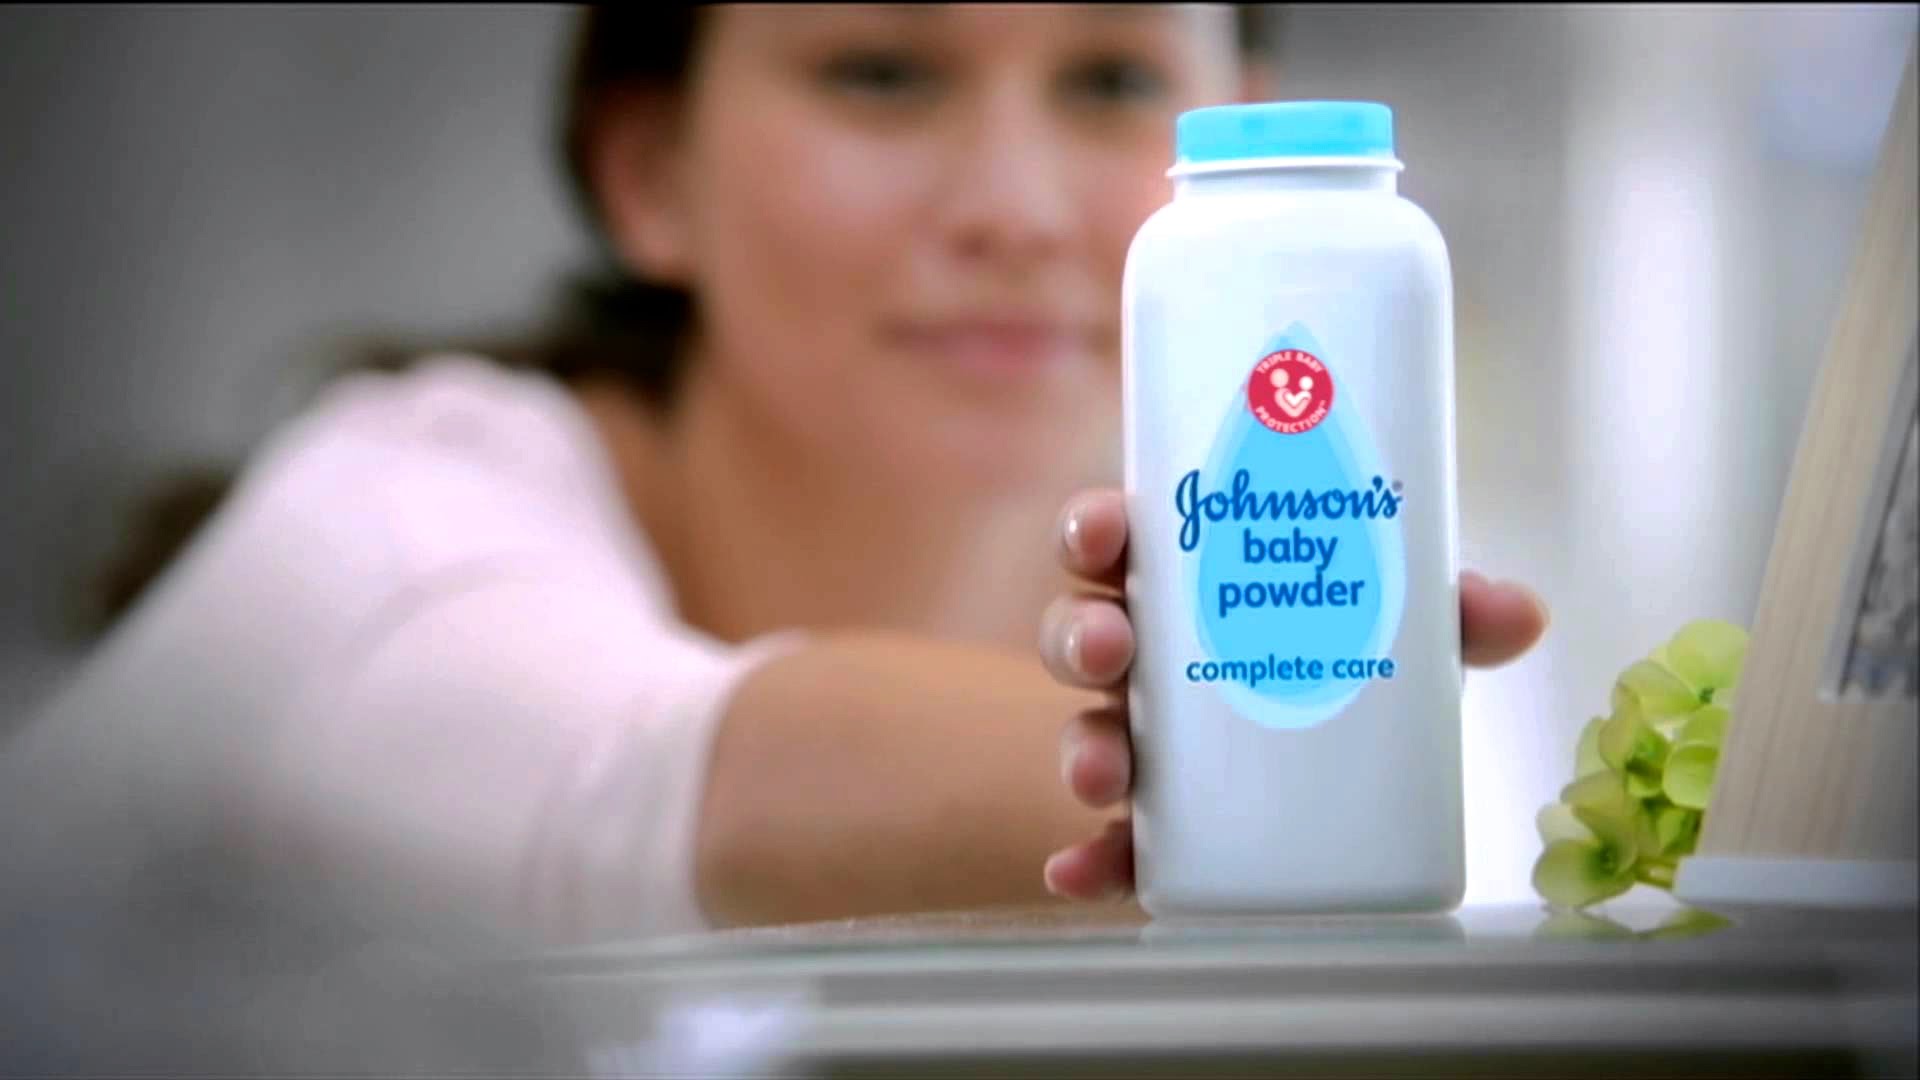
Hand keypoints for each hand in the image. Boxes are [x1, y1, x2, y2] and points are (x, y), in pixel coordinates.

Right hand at [1037, 488, 1549, 900]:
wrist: (1365, 774)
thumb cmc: (1353, 660)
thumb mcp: (1400, 628)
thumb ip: (1450, 614)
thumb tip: (1520, 612)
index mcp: (1186, 581)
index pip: (1122, 539)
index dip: (1097, 527)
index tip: (1105, 529)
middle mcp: (1149, 654)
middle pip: (1086, 631)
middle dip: (1081, 636)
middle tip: (1111, 647)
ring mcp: (1144, 736)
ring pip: (1088, 729)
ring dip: (1082, 747)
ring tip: (1106, 772)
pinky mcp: (1153, 820)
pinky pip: (1109, 837)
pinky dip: (1088, 857)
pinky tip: (1075, 875)